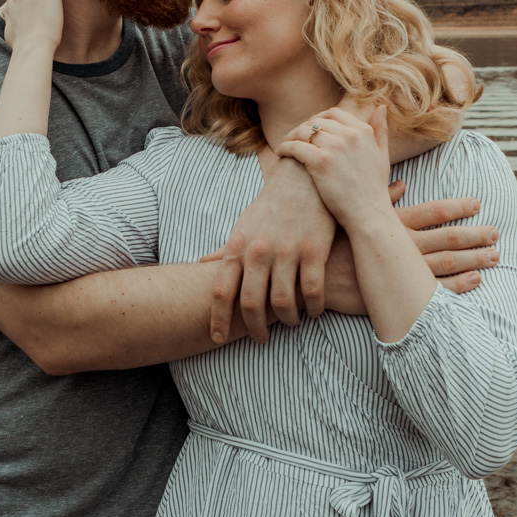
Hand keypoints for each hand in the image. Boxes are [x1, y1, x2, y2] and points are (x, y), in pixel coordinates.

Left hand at [204, 155, 335, 344]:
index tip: (217, 339)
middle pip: (251, 303)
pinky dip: (313, 307)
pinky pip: (312, 291)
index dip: (217, 320)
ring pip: (283, 302)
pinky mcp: (315, 250)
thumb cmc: (272, 206)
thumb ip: (226, 250)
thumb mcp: (244, 225)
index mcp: (239, 246)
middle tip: (260, 339)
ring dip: (287, 319)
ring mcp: (287, 251)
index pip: (221, 291)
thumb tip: (201, 265)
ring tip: (292, 322)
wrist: (304, 177)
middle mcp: (260, 250)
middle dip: (254, 328)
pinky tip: (314, 310)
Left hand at [274, 107, 393, 230]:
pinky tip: (280, 154)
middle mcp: (349, 135)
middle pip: (316, 121)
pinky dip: (285, 147)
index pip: (334, 114)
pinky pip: (295, 146)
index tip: (310, 129)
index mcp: (363, 131)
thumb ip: (381, 130)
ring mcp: (335, 147)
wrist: (369, 214)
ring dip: (291, 136)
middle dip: (303, 127)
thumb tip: (381, 106)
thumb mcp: (382, 155)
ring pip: (304, 131)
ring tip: (285, 145)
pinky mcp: (320, 161)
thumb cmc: (374, 189)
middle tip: (294, 137)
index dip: (318, 119)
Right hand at [320, 185, 498, 312]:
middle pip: (445, 240)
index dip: (456, 207)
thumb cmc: (327, 238)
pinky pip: (434, 293)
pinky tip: (476, 281)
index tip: (477, 203)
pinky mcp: (396, 294)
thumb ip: (379, 198)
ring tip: (495, 256)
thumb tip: (400, 183)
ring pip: (445, 264)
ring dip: (473, 260)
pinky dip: (457, 286)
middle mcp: (401, 247)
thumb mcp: (350, 211)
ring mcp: (401, 272)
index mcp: (392, 225)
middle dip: (473, 236)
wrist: (308, 273)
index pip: (431, 212)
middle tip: (496, 233)